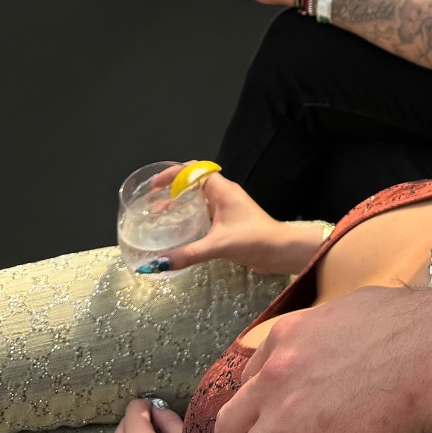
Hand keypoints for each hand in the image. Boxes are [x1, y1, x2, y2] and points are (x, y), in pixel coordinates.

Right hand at [164, 174, 321, 275]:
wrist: (280, 251)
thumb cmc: (254, 239)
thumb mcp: (218, 245)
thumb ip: (188, 253)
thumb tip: (157, 263)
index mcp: (223, 190)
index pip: (194, 170)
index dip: (173, 173)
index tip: (154, 185)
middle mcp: (224, 195)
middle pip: (193, 184)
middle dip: (172, 190)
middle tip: (151, 203)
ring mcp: (226, 208)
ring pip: (198, 200)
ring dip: (179, 205)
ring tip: (158, 217)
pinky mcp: (227, 223)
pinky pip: (203, 214)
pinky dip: (188, 218)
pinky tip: (177, 233)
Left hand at [211, 284, 431, 432]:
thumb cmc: (414, 323)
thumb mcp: (354, 308)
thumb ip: (330, 325)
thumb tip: (339, 332)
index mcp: (288, 338)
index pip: (250, 378)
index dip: (247, 405)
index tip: (249, 422)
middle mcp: (277, 379)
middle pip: (228, 424)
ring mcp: (290, 423)